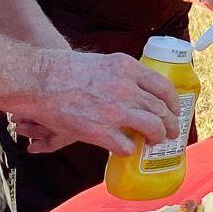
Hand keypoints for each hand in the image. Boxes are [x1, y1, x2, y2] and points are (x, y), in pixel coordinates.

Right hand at [17, 49, 179, 155]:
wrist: (38, 80)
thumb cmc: (64, 70)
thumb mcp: (102, 62)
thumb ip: (123, 75)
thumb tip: (138, 91)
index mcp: (127, 68)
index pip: (163, 87)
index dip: (173, 103)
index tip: (174, 111)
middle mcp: (126, 87)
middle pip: (161, 110)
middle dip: (169, 124)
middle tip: (169, 132)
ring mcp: (114, 110)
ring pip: (152, 128)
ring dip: (156, 138)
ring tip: (154, 142)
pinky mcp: (100, 130)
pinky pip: (127, 146)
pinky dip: (130, 150)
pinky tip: (126, 149)